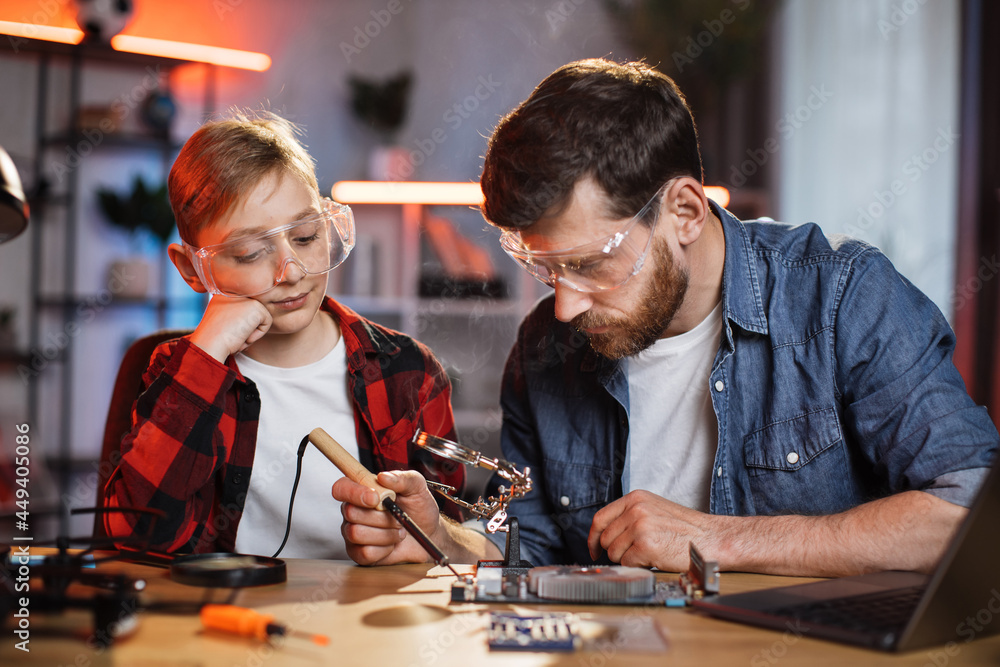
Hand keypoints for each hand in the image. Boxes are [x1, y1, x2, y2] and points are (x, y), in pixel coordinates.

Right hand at [189, 295, 271, 362]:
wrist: (208, 343)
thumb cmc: (213, 338)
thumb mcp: (222, 319)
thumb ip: (234, 314)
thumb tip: (248, 319)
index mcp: (224, 292)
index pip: (243, 309)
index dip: (237, 325)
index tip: (225, 330)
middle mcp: (235, 290)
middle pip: (252, 313)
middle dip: (245, 328)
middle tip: (230, 333)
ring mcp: (246, 296)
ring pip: (260, 318)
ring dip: (250, 332)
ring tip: (235, 334)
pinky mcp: (256, 306)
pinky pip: (267, 323)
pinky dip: (257, 335)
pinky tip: (241, 334)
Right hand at [332, 470, 443, 565]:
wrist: (428, 535)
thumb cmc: (419, 508)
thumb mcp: (417, 487)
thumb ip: (403, 478)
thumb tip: (383, 477)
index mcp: (362, 491)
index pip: (341, 487)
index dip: (354, 492)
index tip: (375, 498)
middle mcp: (353, 511)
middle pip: (350, 512)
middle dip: (380, 517)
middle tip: (397, 517)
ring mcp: (353, 533)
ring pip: (356, 533)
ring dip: (385, 533)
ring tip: (398, 530)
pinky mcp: (359, 554)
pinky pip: (365, 552)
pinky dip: (384, 549)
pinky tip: (392, 544)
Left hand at [587, 490, 715, 570]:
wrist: (712, 538)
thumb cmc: (686, 528)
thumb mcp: (654, 509)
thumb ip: (630, 516)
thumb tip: (606, 535)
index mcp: (635, 499)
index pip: (600, 518)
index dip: (593, 537)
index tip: (594, 549)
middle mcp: (635, 509)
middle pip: (605, 539)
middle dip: (616, 552)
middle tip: (634, 554)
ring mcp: (640, 526)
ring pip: (614, 553)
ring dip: (628, 559)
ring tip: (649, 553)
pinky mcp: (646, 545)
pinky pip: (627, 563)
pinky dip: (638, 566)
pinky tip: (654, 559)